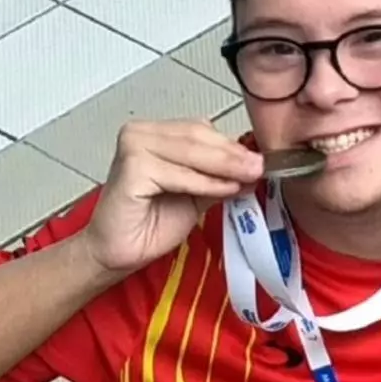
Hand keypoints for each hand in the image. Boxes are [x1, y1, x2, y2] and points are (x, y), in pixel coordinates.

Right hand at [79, 118, 263, 277]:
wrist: (119, 252)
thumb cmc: (151, 223)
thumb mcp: (197, 195)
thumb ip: (220, 178)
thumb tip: (254, 167)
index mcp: (155, 133)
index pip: (200, 130)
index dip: (231, 145)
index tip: (261, 159)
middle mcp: (140, 133)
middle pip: (197, 137)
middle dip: (233, 155)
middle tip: (260, 167)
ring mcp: (133, 147)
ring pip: (191, 152)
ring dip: (224, 167)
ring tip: (248, 177)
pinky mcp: (131, 168)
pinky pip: (179, 174)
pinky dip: (205, 183)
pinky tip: (225, 190)